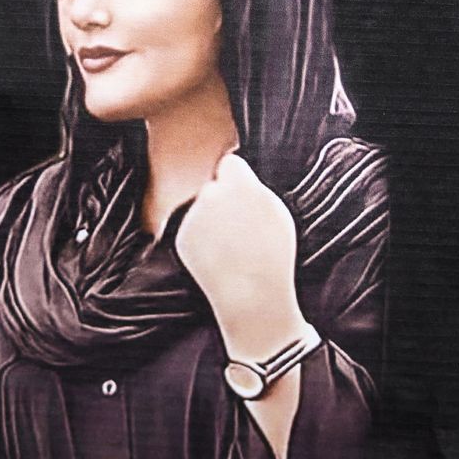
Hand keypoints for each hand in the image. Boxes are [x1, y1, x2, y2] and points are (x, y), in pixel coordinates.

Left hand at [173, 153, 305, 358]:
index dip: (235, 178)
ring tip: (230, 246)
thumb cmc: (272, 255)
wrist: (252, 295)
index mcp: (240, 185)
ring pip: (200, 208)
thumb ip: (254, 189)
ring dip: (210, 220)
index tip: (240, 191)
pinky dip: (201, 239)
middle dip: (221, 199)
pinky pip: (191, 229)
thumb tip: (236, 174)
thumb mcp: (277, 213)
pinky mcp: (181, 236)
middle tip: (237, 226)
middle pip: (213, 186)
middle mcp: (212, 195)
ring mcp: (193, 216)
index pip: (229, 163)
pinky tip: (217, 256)